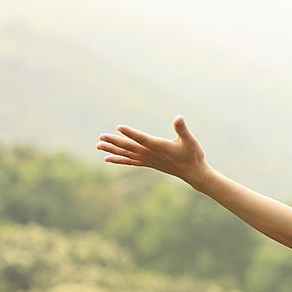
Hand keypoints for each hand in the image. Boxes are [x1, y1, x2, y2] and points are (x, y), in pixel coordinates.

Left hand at [96, 116, 212, 187]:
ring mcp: (148, 160)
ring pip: (127, 154)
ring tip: (98, 146)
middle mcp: (151, 154)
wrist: (193, 173)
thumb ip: (182, 129)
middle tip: (100, 137)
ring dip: (112, 150)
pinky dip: (119, 159)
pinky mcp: (149, 163)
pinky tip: (108, 158)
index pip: (142, 139)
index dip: (131, 133)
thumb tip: (178, 117)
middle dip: (115, 142)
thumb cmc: (193, 155)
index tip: (118, 127)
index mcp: (159, 147)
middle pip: (129, 147)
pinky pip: (130, 161)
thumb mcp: (190, 141)